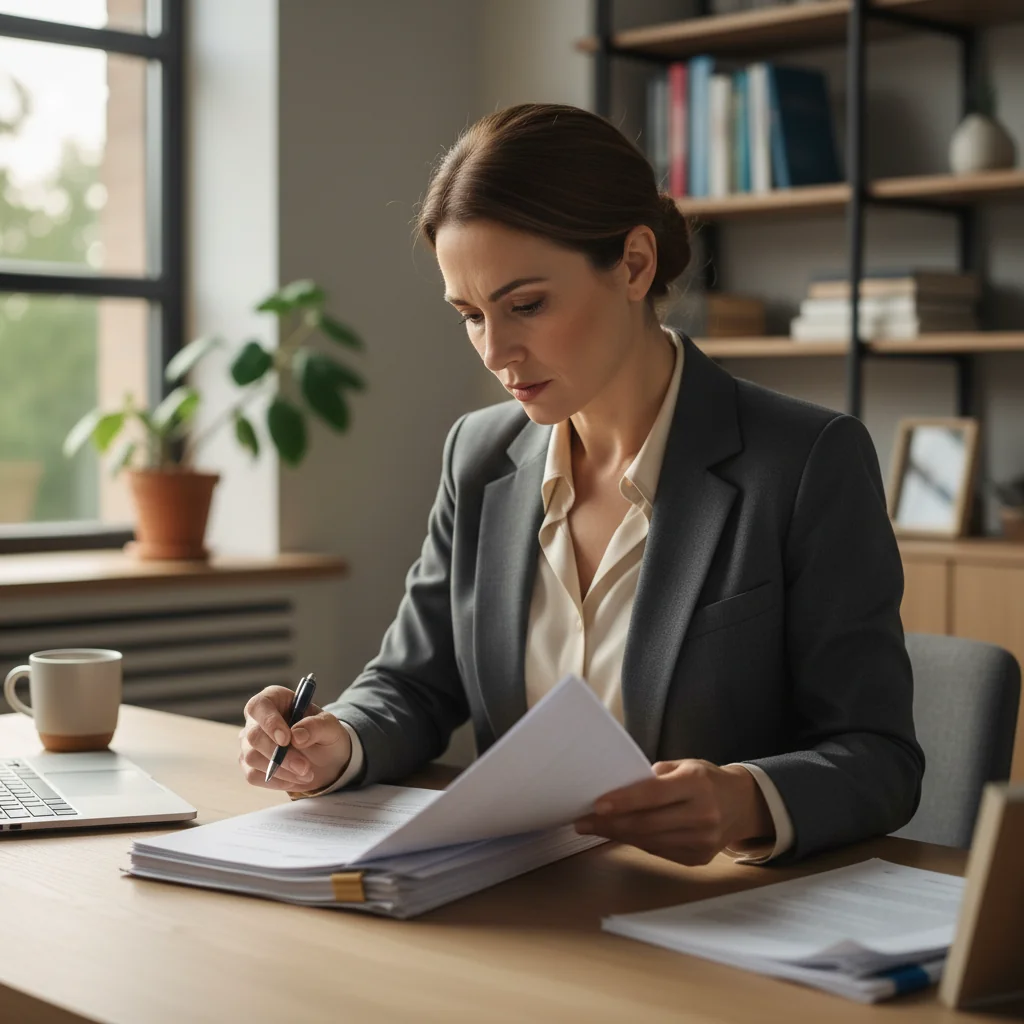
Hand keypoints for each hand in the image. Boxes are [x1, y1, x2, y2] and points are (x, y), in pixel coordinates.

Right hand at [239, 685, 351, 791]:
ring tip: (306, 773)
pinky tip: (295, 779)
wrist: (326, 758)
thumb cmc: (325, 734)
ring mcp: (249, 742)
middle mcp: (257, 719)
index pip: (259, 706)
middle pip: (254, 736)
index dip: (269, 722)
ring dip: (281, 770)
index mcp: (274, 699)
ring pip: (251, 757)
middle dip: (280, 755)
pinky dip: (277, 781)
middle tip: (304, 767)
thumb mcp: (330, 726)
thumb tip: (297, 736)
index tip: (286, 739)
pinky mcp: (249, 764)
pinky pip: (253, 775)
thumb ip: (317, 726)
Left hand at [574, 760, 773, 865]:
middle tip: (583, 821)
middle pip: (648, 823)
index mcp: (696, 784)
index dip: (624, 800)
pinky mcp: (698, 859)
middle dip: (610, 823)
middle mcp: (701, 814)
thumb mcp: (685, 765)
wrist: (742, 806)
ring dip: (617, 835)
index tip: (597, 804)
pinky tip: (619, 834)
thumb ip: (655, 776)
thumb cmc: (706, 779)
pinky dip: (636, 842)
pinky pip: (659, 851)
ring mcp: (702, 841)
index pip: (654, 794)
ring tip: (593, 828)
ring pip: (650, 841)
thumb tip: (618, 787)